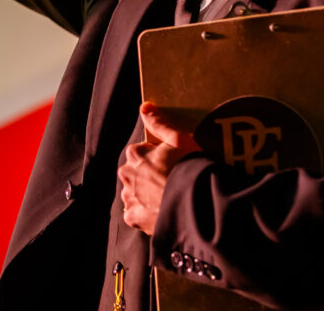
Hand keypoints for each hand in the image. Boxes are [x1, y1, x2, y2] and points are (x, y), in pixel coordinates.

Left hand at [118, 102, 200, 234]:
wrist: (195, 203)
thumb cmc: (189, 167)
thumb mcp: (178, 139)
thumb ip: (159, 123)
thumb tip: (144, 106)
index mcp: (135, 155)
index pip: (139, 152)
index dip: (156, 157)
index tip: (170, 163)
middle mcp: (127, 175)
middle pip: (134, 172)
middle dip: (146, 175)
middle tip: (168, 181)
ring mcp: (130, 197)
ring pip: (132, 192)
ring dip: (143, 194)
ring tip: (165, 197)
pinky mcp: (135, 218)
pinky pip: (133, 214)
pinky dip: (142, 213)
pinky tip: (157, 211)